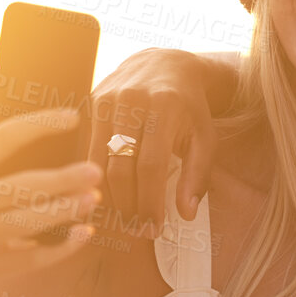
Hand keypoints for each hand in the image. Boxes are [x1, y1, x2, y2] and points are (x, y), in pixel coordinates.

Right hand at [0, 107, 102, 285]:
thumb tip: (59, 148)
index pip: (4, 138)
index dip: (41, 125)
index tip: (73, 118)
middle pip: (19, 188)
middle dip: (60, 180)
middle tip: (94, 171)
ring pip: (27, 224)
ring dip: (64, 211)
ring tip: (93, 198)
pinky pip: (34, 258)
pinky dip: (63, 247)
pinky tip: (84, 233)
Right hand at [86, 48, 217, 234]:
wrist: (167, 66)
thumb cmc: (190, 108)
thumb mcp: (205, 138)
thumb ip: (197, 176)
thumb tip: (186, 214)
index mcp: (165, 108)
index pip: (152, 166)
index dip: (150, 202)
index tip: (153, 229)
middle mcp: (133, 100)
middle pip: (122, 167)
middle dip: (129, 205)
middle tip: (137, 230)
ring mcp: (109, 99)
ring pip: (101, 160)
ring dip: (111, 196)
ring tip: (124, 219)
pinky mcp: (94, 102)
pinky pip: (91, 148)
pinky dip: (97, 176)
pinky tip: (108, 197)